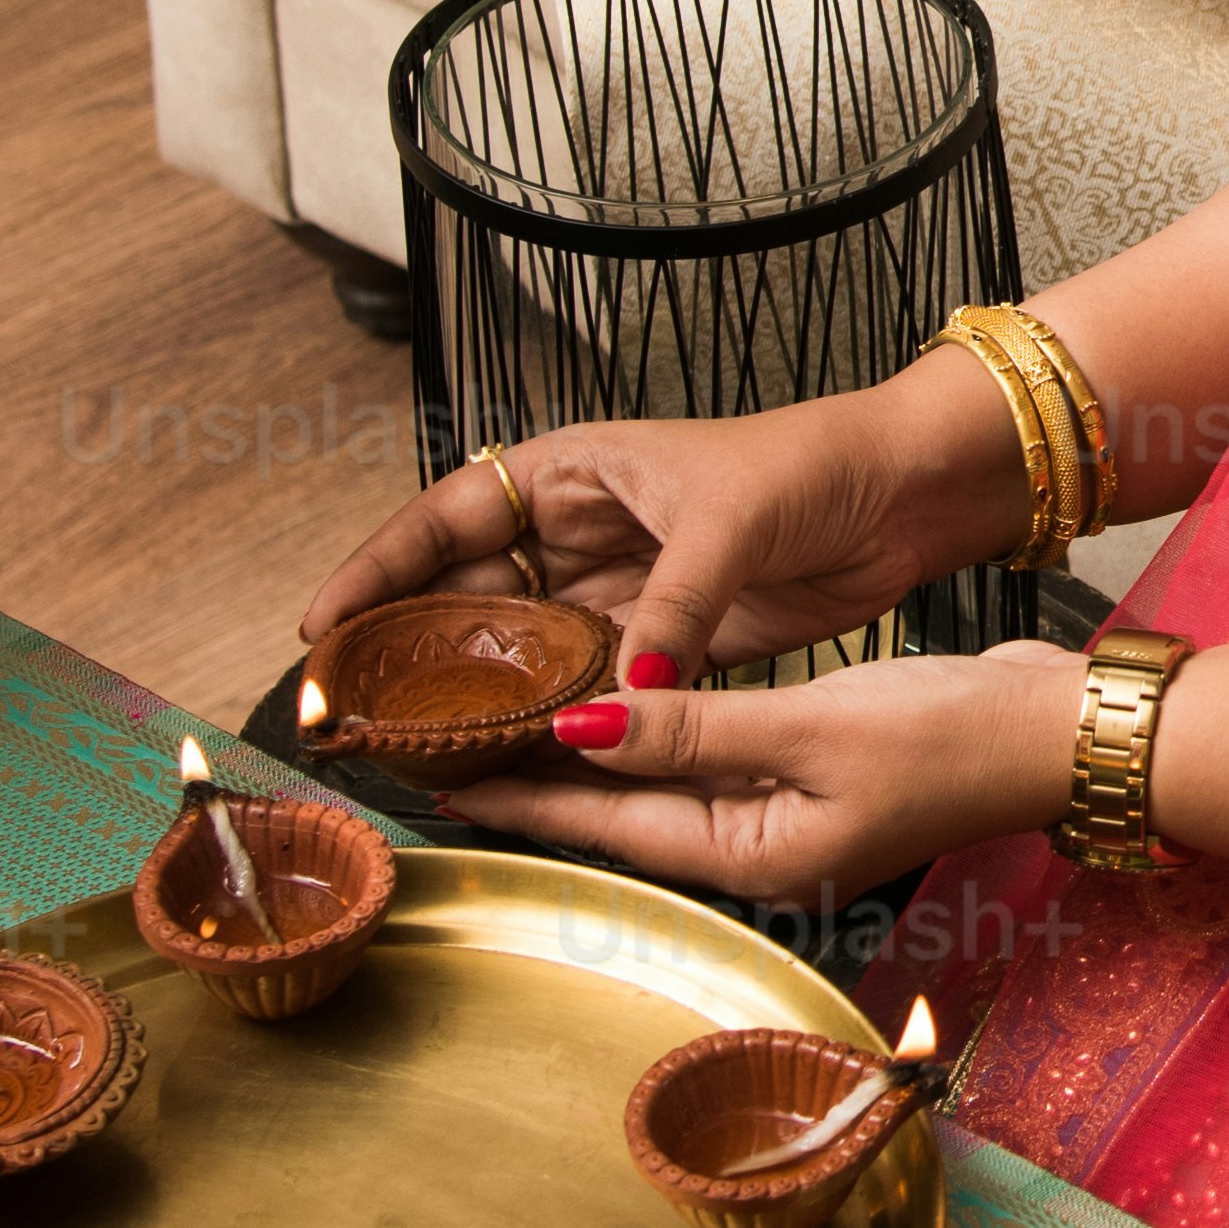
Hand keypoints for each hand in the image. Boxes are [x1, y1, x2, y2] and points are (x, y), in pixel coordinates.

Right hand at [291, 368, 1021, 688]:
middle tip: (356, 715)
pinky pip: (590, 683)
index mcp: (573, 470)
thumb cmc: (813, 467)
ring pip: (523, 649)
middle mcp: (581, 530)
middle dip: (413, 650)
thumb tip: (621, 695)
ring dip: (479, 697)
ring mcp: (619, 587)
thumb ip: (672, 609)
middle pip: (469, 595)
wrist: (905, 492)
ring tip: (416, 751)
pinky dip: (556, 720)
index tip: (323, 626)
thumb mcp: (730, 525)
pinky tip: (519, 760)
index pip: (445, 518)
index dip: (377, 570)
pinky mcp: (665, 636)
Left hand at [437, 650, 1083, 908]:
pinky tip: (621, 711)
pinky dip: (658, 738)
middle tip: (444, 754)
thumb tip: (581, 726)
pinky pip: (712, 765)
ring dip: (592, 761)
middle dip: (539, 787)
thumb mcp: (811, 727)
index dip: (524, 799)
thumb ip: (692, 729)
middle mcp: (764, 852)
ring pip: (664, 792)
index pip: (611, 827)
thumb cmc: (953, 735)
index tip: (437, 783)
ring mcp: (791, 821)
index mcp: (757, 857)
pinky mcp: (816, 783)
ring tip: (507, 729)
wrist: (1061, 731)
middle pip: (625, 819)